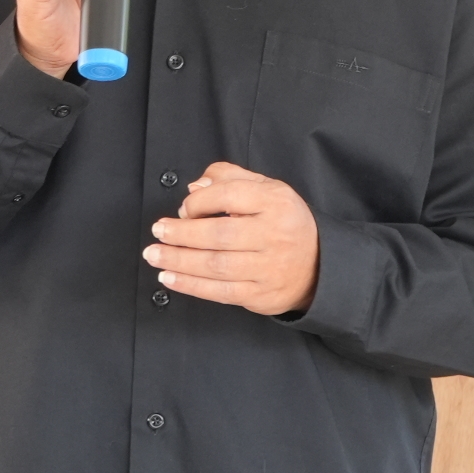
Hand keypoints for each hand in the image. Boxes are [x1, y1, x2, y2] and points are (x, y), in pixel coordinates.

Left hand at [143, 162, 319, 315]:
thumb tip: (195, 187)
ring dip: (179, 260)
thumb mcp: (267, 188)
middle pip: (219, 234)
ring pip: (217, 265)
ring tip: (155, 254)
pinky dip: (191, 285)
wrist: (318, 265)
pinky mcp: (261, 294)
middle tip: (158, 232)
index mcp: (276, 202)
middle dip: (182, 233)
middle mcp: (274, 235)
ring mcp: (269, 268)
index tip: (182, 209)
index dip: (199, 202)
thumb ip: (230, 178)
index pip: (230, 196)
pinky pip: (220, 291)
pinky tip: (170, 277)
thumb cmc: (283, 222)